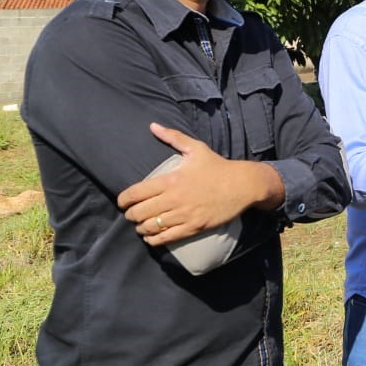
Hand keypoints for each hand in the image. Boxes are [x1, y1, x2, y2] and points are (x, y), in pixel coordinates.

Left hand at [118, 123, 281, 247]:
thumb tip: (153, 126)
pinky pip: (165, 238)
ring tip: (141, 225)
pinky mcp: (193, 227)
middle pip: (139, 213)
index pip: (136, 194)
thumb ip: (173, 137)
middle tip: (132, 214)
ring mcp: (184, 215)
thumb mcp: (196, 148)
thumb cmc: (218, 166)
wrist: (243, 185)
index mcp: (171, 180)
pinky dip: (153, 240)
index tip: (123, 202)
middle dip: (130, 215)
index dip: (123, 200)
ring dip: (141, 228)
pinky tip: (151, 237)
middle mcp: (174, 199)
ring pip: (150, 227)